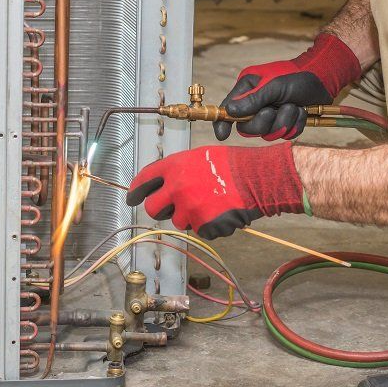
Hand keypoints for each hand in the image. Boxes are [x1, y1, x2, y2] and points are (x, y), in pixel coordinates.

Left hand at [126, 144, 303, 239]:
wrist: (255, 177)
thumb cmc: (230, 165)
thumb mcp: (198, 157)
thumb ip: (177, 170)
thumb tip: (163, 184)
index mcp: (174, 167)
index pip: (144, 180)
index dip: (135, 191)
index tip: (132, 197)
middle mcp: (177, 187)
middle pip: (153, 209)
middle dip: (160, 210)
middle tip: (170, 208)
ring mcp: (189, 208)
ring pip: (177, 221)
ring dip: (188, 216)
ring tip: (208, 203)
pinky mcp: (203, 224)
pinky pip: (198, 230)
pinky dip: (206, 224)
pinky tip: (218, 211)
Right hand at [214, 33, 360, 140]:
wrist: (324, 78)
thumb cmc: (297, 76)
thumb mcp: (274, 86)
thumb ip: (252, 100)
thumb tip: (230, 111)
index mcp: (247, 89)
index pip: (228, 109)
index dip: (223, 122)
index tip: (222, 135)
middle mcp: (256, 103)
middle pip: (247, 127)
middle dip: (263, 123)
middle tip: (273, 111)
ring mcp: (271, 113)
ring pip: (268, 133)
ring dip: (284, 122)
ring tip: (294, 107)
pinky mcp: (286, 121)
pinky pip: (285, 134)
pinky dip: (295, 124)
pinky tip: (301, 111)